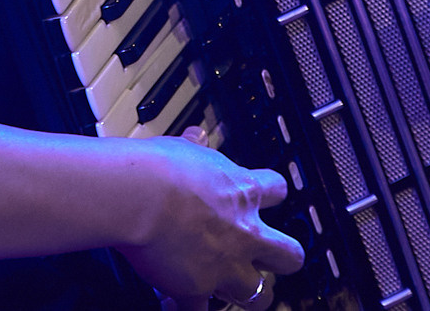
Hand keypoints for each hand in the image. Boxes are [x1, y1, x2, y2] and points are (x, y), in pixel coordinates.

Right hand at [116, 127, 303, 310]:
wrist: (138, 196)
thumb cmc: (159, 169)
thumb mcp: (184, 148)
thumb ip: (195, 147)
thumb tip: (196, 135)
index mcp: (243, 192)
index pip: (278, 190)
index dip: (272, 194)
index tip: (265, 197)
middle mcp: (244, 233)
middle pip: (290, 256)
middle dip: (282, 260)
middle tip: (268, 259)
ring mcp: (225, 266)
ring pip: (260, 296)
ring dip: (248, 295)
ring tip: (235, 294)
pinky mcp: (197, 290)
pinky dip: (191, 309)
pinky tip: (179, 305)